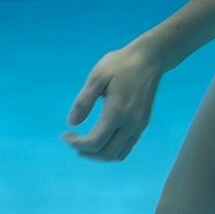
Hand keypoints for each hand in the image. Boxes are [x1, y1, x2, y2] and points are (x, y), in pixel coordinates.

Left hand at [63, 41, 162, 160]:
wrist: (149, 59)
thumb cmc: (119, 64)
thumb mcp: (97, 77)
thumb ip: (84, 101)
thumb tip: (72, 123)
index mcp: (117, 112)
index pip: (95, 142)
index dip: (77, 143)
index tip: (65, 134)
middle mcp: (131, 124)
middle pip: (107, 153)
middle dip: (86, 153)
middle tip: (72, 142)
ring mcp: (139, 126)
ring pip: (118, 154)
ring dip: (99, 154)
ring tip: (83, 144)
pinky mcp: (143, 124)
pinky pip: (127, 147)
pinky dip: (111, 150)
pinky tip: (100, 139)